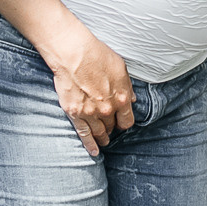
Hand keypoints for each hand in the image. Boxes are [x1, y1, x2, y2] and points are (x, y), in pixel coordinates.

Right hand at [44, 19, 136, 156]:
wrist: (73, 54)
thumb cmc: (97, 55)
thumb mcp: (120, 68)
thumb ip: (127, 86)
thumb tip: (133, 99)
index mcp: (122, 98)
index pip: (127, 120)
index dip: (123, 122)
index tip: (120, 123)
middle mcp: (107, 109)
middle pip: (111, 126)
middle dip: (111, 128)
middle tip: (110, 129)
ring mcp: (90, 113)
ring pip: (99, 133)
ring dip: (102, 138)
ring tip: (104, 141)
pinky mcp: (75, 113)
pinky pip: (84, 134)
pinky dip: (89, 144)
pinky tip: (94, 151)